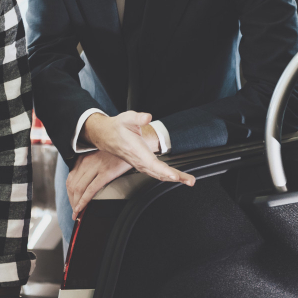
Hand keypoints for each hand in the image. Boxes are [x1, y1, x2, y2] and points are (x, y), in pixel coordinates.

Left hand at [67, 150, 132, 215]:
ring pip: (79, 188)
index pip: (70, 178)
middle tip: (74, 211)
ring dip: (76, 202)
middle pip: (72, 185)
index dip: (69, 192)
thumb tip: (84, 181)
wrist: (132, 145)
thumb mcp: (98, 157)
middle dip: (71, 200)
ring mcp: (96, 167)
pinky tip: (82, 208)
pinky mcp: (106, 173)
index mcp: (84, 158)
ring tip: (77, 212)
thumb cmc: (117, 153)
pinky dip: (83, 201)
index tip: (71, 201)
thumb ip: (90, 166)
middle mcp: (87, 162)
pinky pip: (90, 190)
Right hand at [80, 111, 194, 190]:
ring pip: (158, 175)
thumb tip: (147, 117)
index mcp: (136, 150)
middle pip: (159, 173)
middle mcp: (139, 161)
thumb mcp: (127, 118)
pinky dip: (167, 177)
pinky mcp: (142, 165)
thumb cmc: (118, 127)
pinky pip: (156, 174)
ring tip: (188, 180)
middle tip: (190, 181)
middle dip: (176, 177)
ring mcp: (140, 165)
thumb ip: (138, 118)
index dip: (164, 170)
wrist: (106, 135)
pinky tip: (175, 177)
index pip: (152, 164)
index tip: (175, 175)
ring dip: (174, 178)